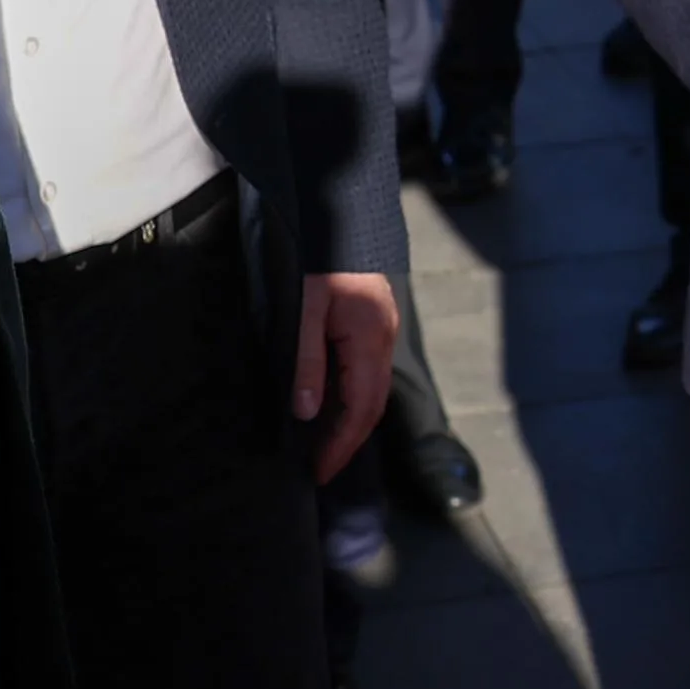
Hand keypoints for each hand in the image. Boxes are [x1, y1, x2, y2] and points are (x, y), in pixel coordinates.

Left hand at [293, 273, 401, 485]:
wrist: (344, 219)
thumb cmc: (323, 265)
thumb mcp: (307, 313)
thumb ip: (309, 363)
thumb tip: (306, 412)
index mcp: (369, 342)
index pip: (360, 409)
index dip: (341, 443)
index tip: (321, 470)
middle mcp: (383, 342)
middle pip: (372, 406)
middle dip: (348, 441)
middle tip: (323, 467)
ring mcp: (382, 334)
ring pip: (372, 391)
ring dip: (351, 422)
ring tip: (325, 445)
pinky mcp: (375, 327)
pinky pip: (367, 374)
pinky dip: (352, 399)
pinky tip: (332, 406)